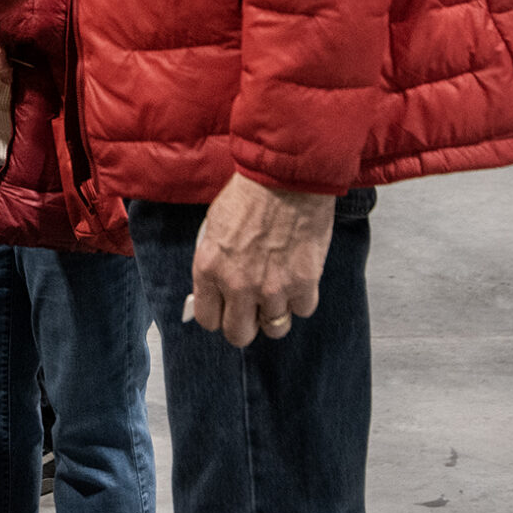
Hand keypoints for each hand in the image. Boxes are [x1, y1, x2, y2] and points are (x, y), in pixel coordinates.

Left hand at [188, 173, 337, 348]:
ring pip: (275, 328)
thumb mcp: (215, 227)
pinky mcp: (304, 284)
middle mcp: (238, 284)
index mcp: (209, 268)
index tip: (226, 309)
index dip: (219, 316)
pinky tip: (298, 277)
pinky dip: (302, 298)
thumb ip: (215, 263)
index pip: (208, 320)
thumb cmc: (250, 194)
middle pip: (239, 335)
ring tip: (279, 289)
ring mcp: (272, 288)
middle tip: (253, 309)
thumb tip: (216, 289)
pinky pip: (302, 310)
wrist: (286, 176)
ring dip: (277, 312)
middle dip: (246, 324)